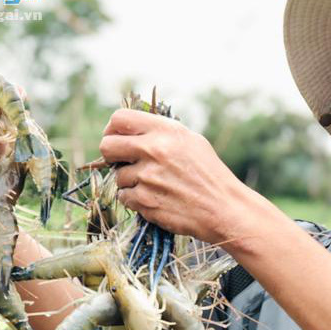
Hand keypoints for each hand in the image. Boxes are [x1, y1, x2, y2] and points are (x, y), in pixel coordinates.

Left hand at [99, 108, 252, 242]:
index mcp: (166, 131)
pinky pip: (125, 197)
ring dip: (130, 182)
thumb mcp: (190, 141)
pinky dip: (136, 199)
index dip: (112, 129)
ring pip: (118, 176)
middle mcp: (154, 151)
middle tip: (123, 162)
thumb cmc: (209, 174)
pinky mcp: (145, 201)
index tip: (117, 138)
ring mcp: (147, 177)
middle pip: (107, 146)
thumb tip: (130, 130)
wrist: (223, 208)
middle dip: (112, 156)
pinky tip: (156, 198)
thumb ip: (160, 132)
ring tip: (155, 185)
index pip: (120, 119)